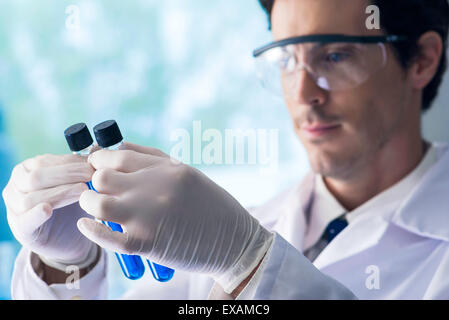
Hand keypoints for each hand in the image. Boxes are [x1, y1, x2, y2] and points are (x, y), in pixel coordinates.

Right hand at [2, 154, 95, 264]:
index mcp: (27, 169)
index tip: (93, 163)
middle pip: (37, 177)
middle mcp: (16, 186)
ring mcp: (14, 208)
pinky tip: (47, 210)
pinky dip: (36, 214)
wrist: (71, 238)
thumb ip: (84, 165)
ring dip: (60, 193)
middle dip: (66, 175)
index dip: (70, 162)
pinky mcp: (21, 230)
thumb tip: (98, 148)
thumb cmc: (73, 204)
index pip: (45, 162)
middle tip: (91, 175)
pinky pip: (25, 220)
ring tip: (83, 191)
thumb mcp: (78, 181)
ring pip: (32, 198)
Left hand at [77, 143, 273, 292]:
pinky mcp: (146, 244)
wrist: (233, 242)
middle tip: (97, 188)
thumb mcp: (187, 173)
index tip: (96, 165)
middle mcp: (156, 189)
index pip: (119, 156)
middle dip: (93, 182)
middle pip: (103, 177)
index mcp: (168, 170)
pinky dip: (91, 230)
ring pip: (97, 203)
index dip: (100, 159)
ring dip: (90, 203)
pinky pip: (106, 237)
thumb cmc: (211, 206)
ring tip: (94, 206)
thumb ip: (153, 158)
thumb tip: (119, 146)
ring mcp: (149, 217)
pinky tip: (87, 225)